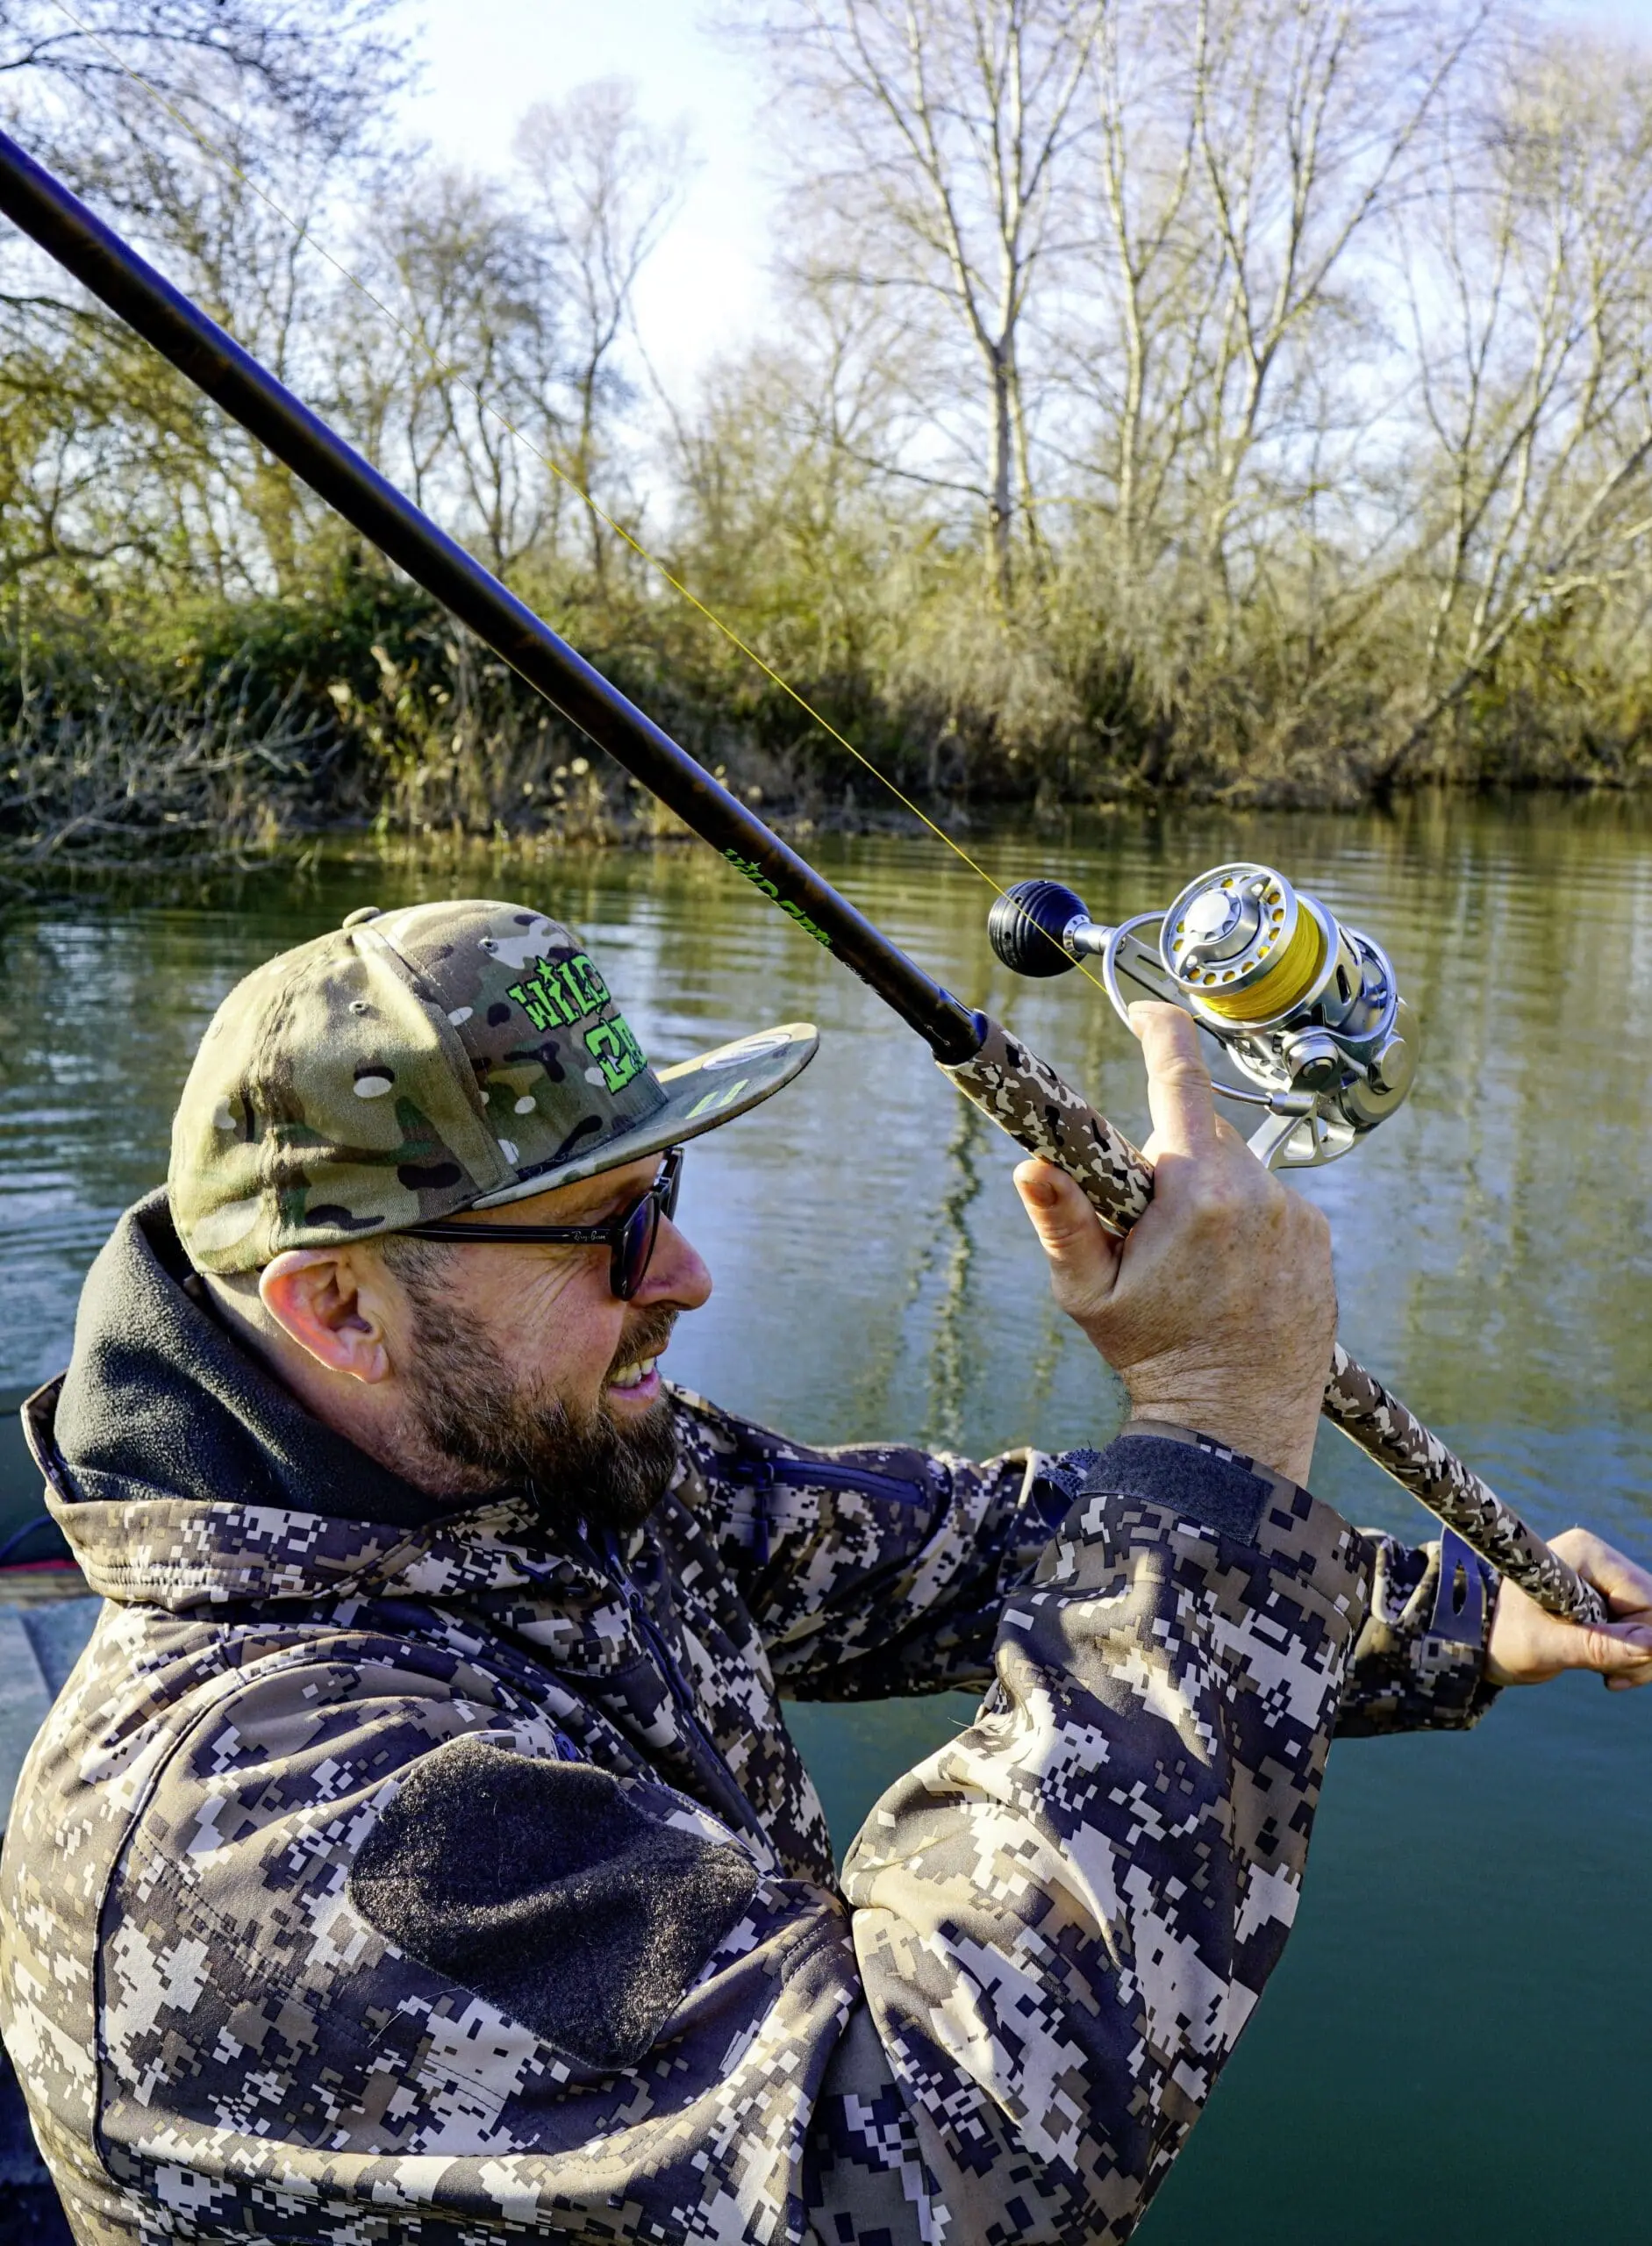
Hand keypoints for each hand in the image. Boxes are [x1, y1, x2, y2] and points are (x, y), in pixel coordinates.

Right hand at [1012, 1002, 1335, 1485]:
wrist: (1236, 1424)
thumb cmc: (1153, 1357)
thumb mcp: (1089, 1293)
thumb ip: (1061, 1220)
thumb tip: (1031, 1165)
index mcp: (1196, 1191)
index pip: (1178, 1080)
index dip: (1160, 1031)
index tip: (1146, 1009)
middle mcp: (1256, 1191)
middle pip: (1199, 1134)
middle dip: (1167, 1160)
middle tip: (1146, 1229)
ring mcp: (1295, 1214)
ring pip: (1236, 1171)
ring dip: (1208, 1194)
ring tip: (1193, 1267)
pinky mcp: (1318, 1239)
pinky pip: (1271, 1204)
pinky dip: (1245, 1222)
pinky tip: (1232, 1279)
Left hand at [1485, 1529, 1651, 1688]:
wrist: (1475, 1640)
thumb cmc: (1499, 1637)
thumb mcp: (1545, 1647)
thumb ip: (1598, 1647)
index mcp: (1587, 1553)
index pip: (1648, 1600)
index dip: (1644, 1639)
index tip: (1617, 1672)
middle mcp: (1602, 1561)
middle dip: (1640, 1653)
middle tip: (1608, 1678)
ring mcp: (1605, 1581)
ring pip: (1650, 1627)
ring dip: (1634, 1659)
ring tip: (1600, 1674)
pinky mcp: (1605, 1601)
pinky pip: (1640, 1633)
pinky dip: (1629, 1657)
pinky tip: (1604, 1672)